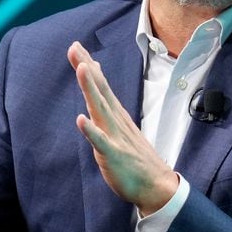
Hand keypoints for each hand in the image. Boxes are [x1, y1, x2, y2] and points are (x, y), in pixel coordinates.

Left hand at [69, 41, 178, 214]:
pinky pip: (101, 142)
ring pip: (101, 109)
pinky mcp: (114, 155)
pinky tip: (80, 120)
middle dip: (86, 68)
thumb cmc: (136, 158)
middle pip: (100, 90)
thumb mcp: (120, 128)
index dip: (88, 66)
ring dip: (90, 89)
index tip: (76, 46)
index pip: (101, 86)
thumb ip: (109, 110)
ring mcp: (116, 137)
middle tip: (75, 46)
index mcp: (116, 115)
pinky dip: (91, 131)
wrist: (157, 186)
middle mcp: (116, 121)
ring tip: (82, 68)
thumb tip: (101, 95)